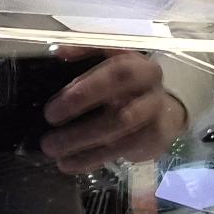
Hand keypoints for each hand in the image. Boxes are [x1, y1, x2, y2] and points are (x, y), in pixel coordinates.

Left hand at [39, 46, 186, 174]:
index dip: (87, 88)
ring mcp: (154, 122)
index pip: (118, 74)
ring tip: (51, 149)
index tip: (55, 104)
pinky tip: (67, 162)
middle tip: (50, 120)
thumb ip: (87, 50)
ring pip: (118, 136)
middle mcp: (152, 95)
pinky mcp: (151, 144)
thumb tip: (59, 51)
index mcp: (141, 68)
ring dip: (81, 143)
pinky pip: (118, 153)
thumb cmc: (127, 82)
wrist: (163, 109)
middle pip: (121, 113)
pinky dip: (89, 159)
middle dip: (82, 121)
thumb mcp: (112, 58)